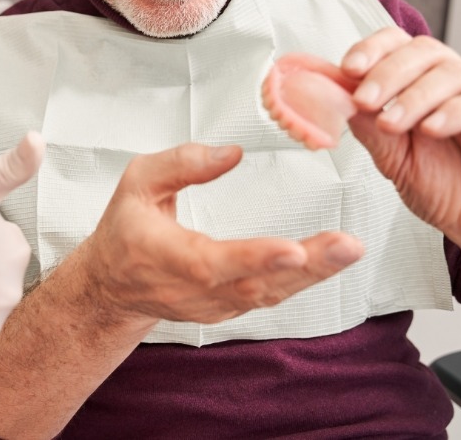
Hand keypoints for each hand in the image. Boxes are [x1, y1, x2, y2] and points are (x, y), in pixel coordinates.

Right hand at [83, 144, 362, 324]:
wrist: (112, 286)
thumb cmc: (125, 229)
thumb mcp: (137, 182)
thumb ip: (181, 163)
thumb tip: (232, 153)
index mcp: (166, 257)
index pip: (213, 262)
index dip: (254, 258)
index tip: (294, 249)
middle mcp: (193, 290)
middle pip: (255, 285)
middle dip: (307, 267)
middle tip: (347, 246)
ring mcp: (213, 305)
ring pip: (269, 294)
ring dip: (313, 274)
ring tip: (349, 249)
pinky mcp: (227, 307)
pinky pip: (269, 296)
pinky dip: (302, 281)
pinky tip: (329, 261)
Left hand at [341, 27, 460, 261]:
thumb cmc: (444, 189)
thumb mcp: (394, 159)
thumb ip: (370, 128)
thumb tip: (336, 99)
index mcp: (418, 83)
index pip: (395, 44)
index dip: (371, 50)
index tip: (348, 69)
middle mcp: (449, 82)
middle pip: (421, 51)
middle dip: (386, 73)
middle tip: (364, 99)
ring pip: (449, 72)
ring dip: (413, 96)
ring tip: (391, 123)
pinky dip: (453, 111)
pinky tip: (431, 127)